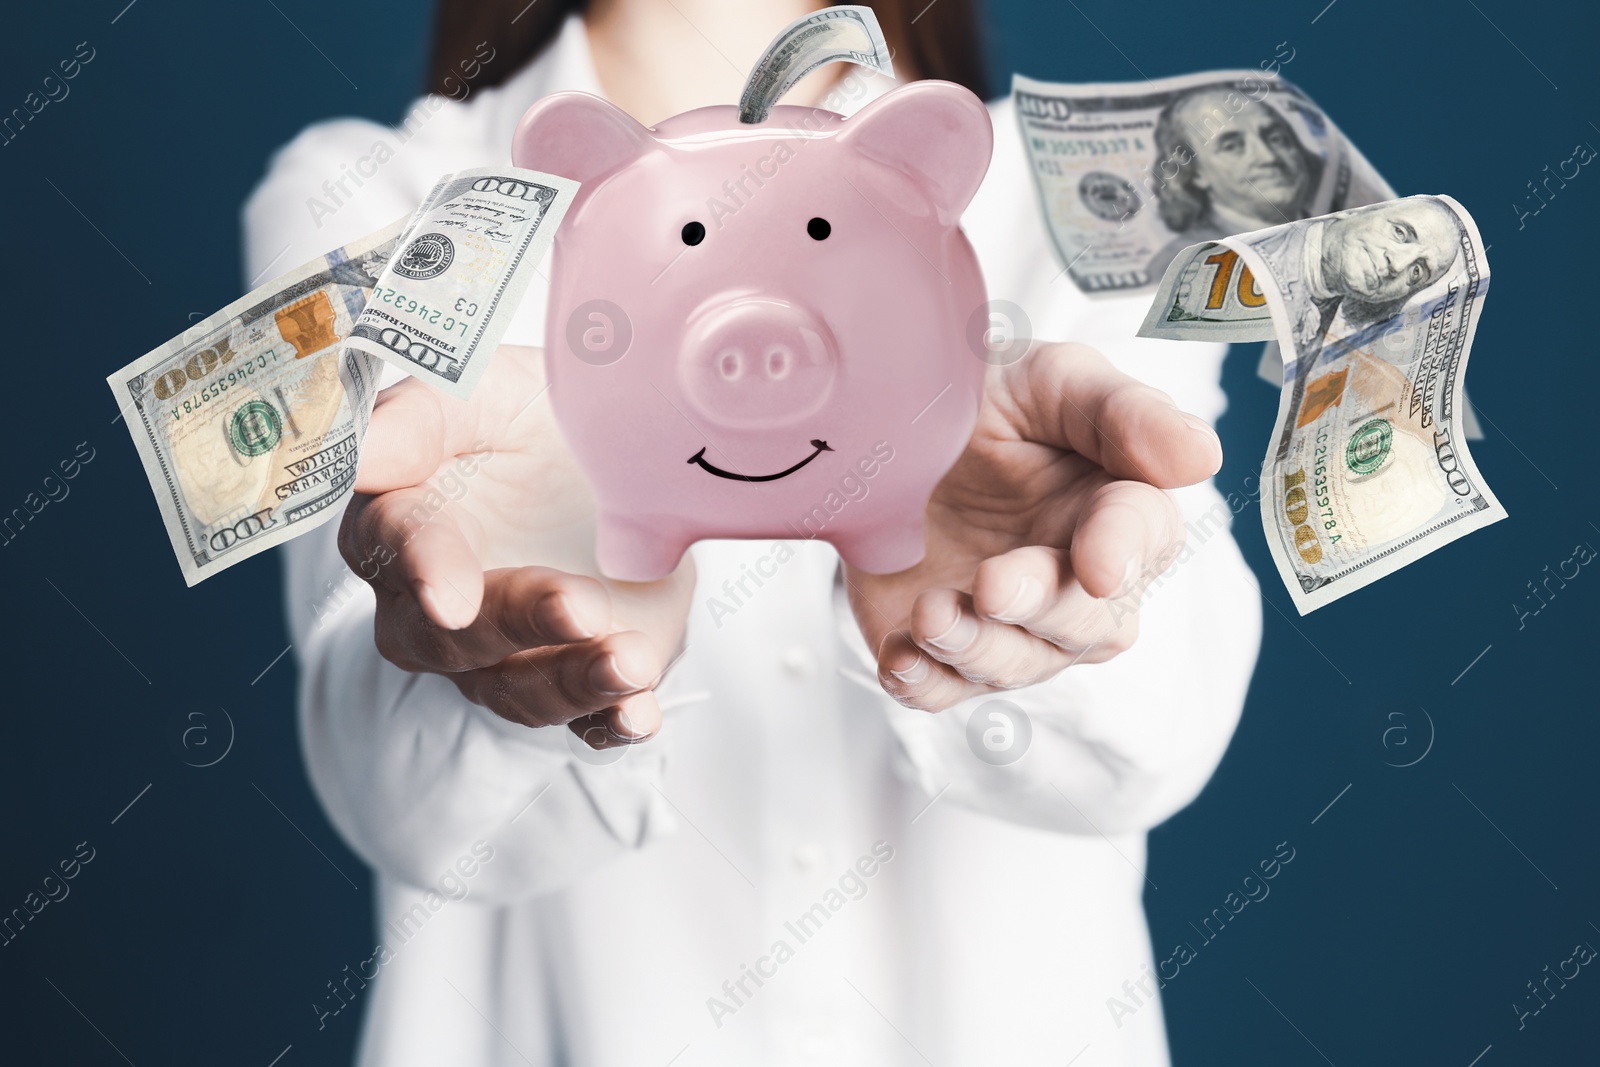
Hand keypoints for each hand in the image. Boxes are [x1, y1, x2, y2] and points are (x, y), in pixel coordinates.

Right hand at [339, 346, 694, 747]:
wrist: (625, 458)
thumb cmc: (532, 419)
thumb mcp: (486, 390)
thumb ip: (421, 418)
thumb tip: (361, 452)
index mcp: (402, 521)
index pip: (394, 548)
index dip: (424, 566)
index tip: (449, 593)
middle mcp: (438, 604)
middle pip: (454, 638)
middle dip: (518, 624)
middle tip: (579, 605)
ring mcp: (509, 652)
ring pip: (519, 691)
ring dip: (574, 682)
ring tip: (631, 661)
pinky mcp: (575, 676)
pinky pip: (583, 721)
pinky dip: (612, 721)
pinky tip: (641, 713)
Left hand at [846, 342, 1222, 711]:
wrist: (885, 427)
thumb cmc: (989, 400)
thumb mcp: (1051, 380)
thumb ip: (1124, 413)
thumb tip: (1200, 456)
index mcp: (1117, 509)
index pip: (1142, 536)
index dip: (1122, 550)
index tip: (1099, 565)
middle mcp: (1075, 581)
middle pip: (1086, 621)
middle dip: (1041, 607)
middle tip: (992, 583)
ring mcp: (1009, 624)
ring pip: (1016, 664)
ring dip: (976, 647)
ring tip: (930, 612)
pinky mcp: (942, 650)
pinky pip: (943, 689)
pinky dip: (924, 683)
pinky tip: (901, 658)